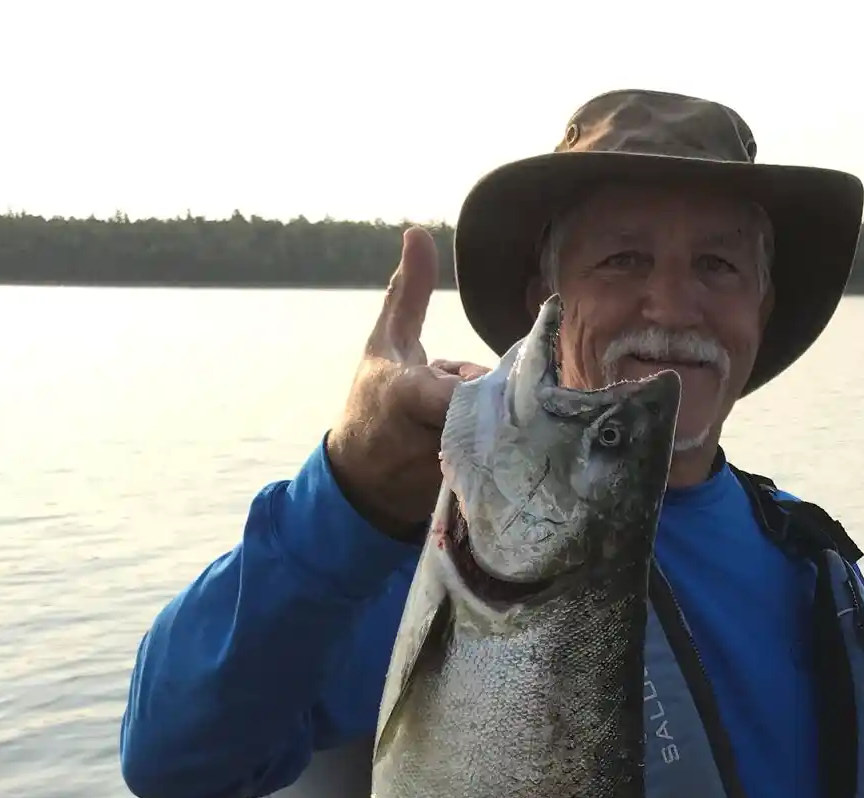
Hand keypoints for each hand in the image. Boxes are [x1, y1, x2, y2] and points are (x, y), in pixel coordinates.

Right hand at [326, 226, 489, 534]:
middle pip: (496, 406)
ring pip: (502, 435)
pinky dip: (502, 457)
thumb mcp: (385, 343)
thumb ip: (409, 292)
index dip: (486, 378)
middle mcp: (433, 438)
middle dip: (493, 398)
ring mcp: (451, 474)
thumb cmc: (373, 402)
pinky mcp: (467, 500)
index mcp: (410, 395)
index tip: (489, 372)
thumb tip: (419, 231)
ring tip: (463, 426)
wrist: (360, 481)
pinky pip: (503, 468)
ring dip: (497, 425)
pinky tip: (484, 455)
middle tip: (466, 400)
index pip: (468, 384)